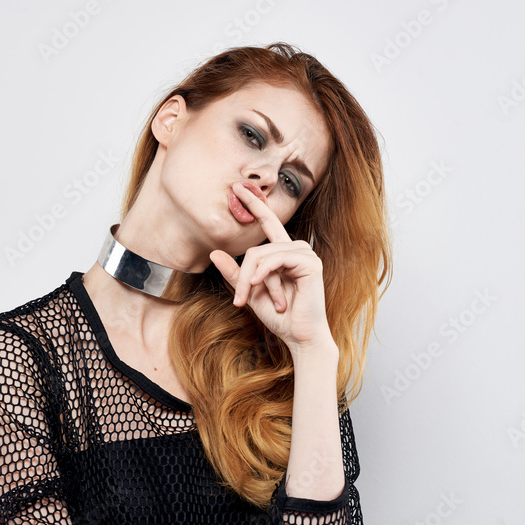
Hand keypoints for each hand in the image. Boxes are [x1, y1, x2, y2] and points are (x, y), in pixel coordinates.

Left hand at [209, 182, 336, 356]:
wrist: (299, 336)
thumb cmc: (280, 317)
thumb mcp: (250, 292)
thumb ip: (235, 273)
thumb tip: (214, 252)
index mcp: (284, 253)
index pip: (268, 222)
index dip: (254, 204)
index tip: (238, 188)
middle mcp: (296, 249)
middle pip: (256, 249)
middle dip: (242, 275)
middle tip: (239, 299)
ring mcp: (305, 254)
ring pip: (262, 255)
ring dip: (251, 279)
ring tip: (250, 300)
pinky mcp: (310, 263)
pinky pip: (276, 259)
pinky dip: (263, 273)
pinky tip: (259, 285)